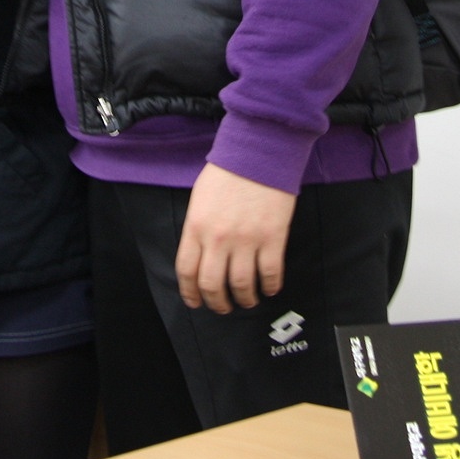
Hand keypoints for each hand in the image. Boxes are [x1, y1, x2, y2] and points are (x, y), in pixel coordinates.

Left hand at [175, 162, 298, 312]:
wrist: (260, 151)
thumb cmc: (228, 170)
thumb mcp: (200, 198)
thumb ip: (198, 228)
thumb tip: (201, 255)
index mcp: (196, 226)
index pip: (186, 271)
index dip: (190, 293)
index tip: (196, 302)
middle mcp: (218, 238)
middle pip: (212, 284)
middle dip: (216, 303)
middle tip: (223, 307)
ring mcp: (246, 240)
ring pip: (241, 285)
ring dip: (244, 299)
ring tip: (247, 301)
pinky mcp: (272, 238)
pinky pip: (269, 273)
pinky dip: (269, 287)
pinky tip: (268, 288)